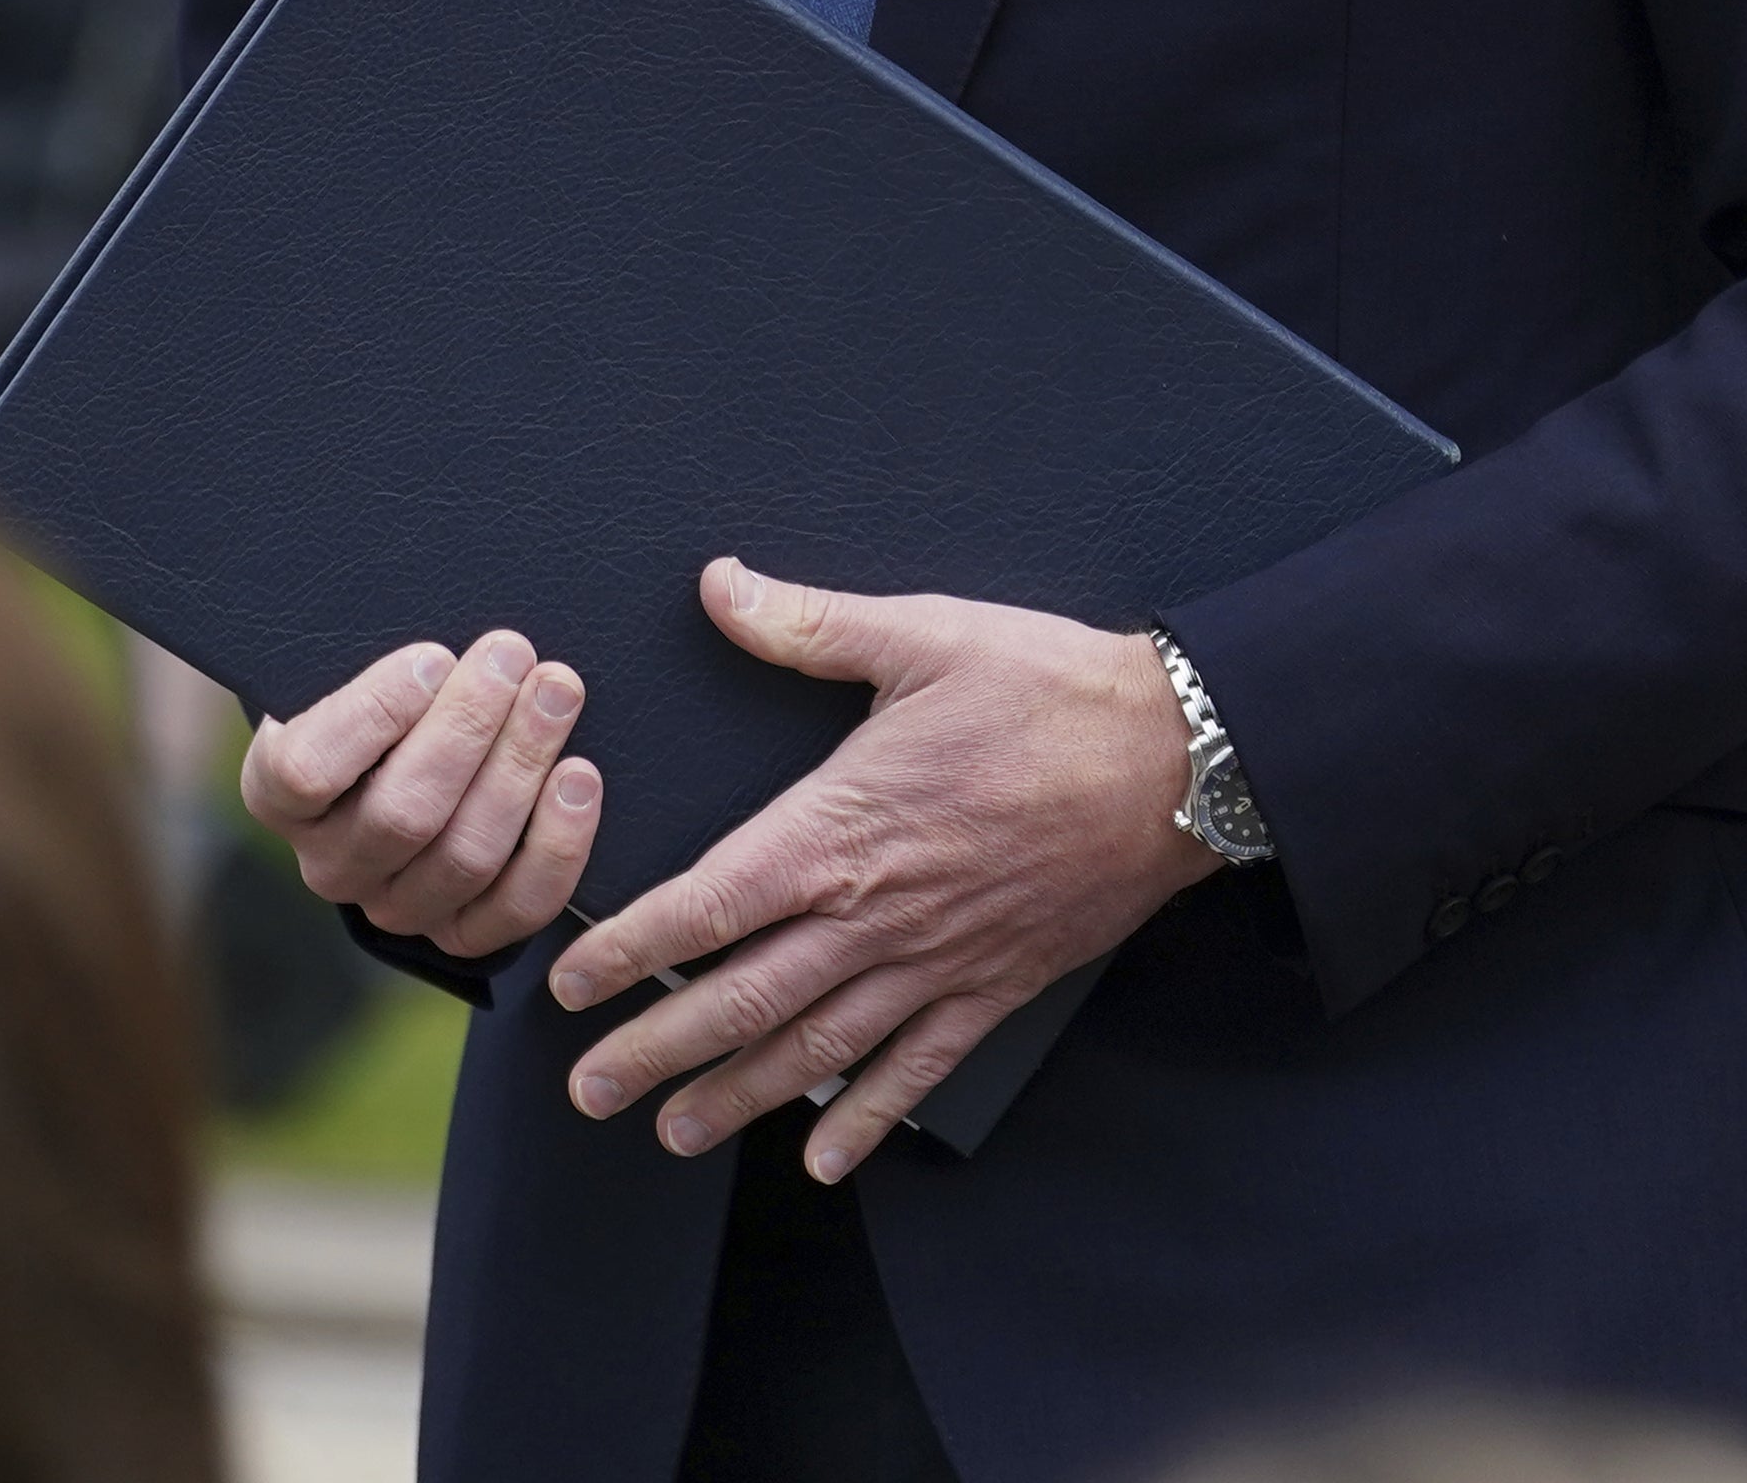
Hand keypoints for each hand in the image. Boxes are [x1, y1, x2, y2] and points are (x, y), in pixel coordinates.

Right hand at [241, 632, 602, 956]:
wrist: (401, 751)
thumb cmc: (380, 689)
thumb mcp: (351, 663)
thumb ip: (385, 657)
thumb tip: (445, 639)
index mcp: (276, 792)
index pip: (310, 770)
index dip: (376, 713)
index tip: (435, 655)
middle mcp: (327, 863)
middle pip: (403, 814)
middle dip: (470, 726)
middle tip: (514, 655)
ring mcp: (393, 905)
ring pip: (464, 856)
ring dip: (521, 767)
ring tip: (557, 692)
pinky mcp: (457, 934)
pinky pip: (513, 909)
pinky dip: (556, 845)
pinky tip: (579, 778)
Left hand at [547, 559, 1209, 1183]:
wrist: (1173, 757)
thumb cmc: (1045, 688)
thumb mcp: (921, 634)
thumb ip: (808, 623)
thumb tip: (718, 585)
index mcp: (841, 826)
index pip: (710, 903)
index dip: (631, 947)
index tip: (572, 981)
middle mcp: (875, 912)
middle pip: (743, 998)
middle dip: (658, 1049)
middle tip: (589, 1090)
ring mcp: (934, 962)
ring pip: (816, 1050)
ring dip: (738, 1095)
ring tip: (674, 1131)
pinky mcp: (992, 988)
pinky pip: (916, 1072)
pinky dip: (867, 1122)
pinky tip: (826, 1160)